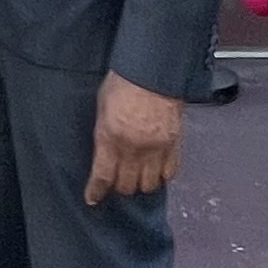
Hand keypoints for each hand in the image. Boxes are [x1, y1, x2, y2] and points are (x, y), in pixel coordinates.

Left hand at [84, 74, 182, 206]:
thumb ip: (103, 133)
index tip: (93, 198)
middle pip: (126, 186)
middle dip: (119, 186)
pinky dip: (162, 175)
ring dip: (141, 183)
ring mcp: (156, 148)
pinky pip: (170, 172)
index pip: (102, 176)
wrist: (154, 69)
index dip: (96, 191)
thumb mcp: (101, 106)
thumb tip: (104, 150)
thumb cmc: (124, 81)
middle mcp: (133, 148)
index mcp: (110, 137)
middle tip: (117, 180)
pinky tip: (156, 169)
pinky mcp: (174, 145)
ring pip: (149, 185)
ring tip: (137, 175)